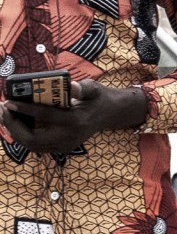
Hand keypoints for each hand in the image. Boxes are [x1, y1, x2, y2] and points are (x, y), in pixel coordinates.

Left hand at [1, 79, 149, 155]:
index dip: (24, 109)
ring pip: (31, 144)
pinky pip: (35, 145)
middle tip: (4, 108)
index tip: (8, 101)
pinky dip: (22, 134)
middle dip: (13, 125)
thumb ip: (83, 88)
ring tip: (6, 113)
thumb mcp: (93, 89)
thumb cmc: (98, 98)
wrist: (108, 114)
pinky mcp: (61, 148)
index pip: (45, 117)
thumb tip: (71, 86)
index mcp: (76, 122)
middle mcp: (69, 137)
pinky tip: (15, 121)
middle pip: (32, 138)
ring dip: (15, 130)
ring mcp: (65, 146)